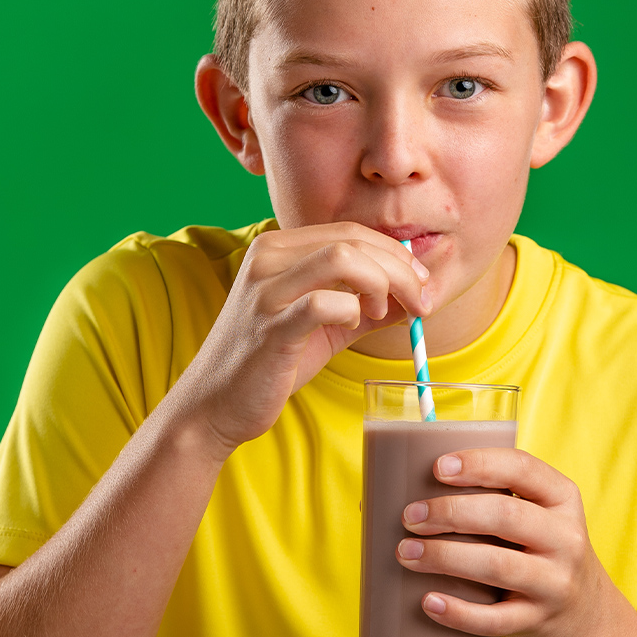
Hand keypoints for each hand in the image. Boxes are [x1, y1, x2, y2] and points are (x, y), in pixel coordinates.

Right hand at [179, 223, 430, 453]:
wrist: (215, 405)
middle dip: (400, 269)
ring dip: (381, 283)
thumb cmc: (272, 362)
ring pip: (343, 258)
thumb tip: (417, 297)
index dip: (394, 254)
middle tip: (420, 301)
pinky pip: (325, 302)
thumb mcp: (324, 324)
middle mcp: (268, 257)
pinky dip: (352, 311)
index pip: (351, 231)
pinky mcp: (270, 325)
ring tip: (382, 313)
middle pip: (353, 240)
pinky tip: (351, 325)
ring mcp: (266, 289)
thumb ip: (365, 305)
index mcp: (279, 248)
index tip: (421, 283)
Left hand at [394, 448, 607, 636]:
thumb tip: (388, 490)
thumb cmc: (538, 552)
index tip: (438, 468)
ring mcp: (555, 583)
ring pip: (497, 565)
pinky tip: (428, 601)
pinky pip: (494, 620)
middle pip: (504, 515)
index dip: (478, 464)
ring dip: (445, 557)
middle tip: (410, 516)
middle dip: (450, 513)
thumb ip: (488, 498)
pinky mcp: (538, 622)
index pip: (522, 469)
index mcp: (561, 498)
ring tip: (406, 553)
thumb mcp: (536, 516)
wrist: (587, 618)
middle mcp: (565, 538)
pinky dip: (457, 611)